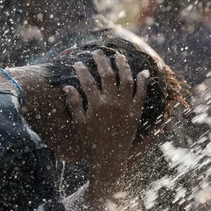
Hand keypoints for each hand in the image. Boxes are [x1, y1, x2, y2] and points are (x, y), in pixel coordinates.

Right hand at [64, 50, 148, 194]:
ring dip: (123, 66)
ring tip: (119, 57)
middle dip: (102, 61)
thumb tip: (67, 87)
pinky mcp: (136, 113)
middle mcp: (112, 104)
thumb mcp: (79, 123)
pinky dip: (143, 82)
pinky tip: (143, 73)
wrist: (109, 158)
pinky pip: (141, 94)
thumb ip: (74, 104)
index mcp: (96, 106)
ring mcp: (126, 107)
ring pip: (126, 80)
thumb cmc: (91, 142)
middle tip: (98, 53)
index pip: (88, 81)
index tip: (78, 63)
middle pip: (108, 76)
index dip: (82, 70)